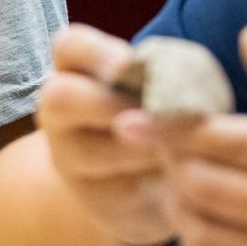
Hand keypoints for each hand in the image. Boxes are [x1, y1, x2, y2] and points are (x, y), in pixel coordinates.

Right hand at [37, 24, 173, 245]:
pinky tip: (185, 178)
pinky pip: (118, 192)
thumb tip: (187, 87)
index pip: (70, 47)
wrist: (147, 184)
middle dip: (110, 104)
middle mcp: (59, 112)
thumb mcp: (160, 90)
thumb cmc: (159, 118)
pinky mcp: (93, 198)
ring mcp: (68, 157)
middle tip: (154, 114)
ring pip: (89, 151)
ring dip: (142, 148)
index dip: (96, 53)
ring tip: (180, 147)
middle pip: (60, 97)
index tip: (128, 65)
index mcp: (77, 72)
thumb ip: (166, 80)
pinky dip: (157, 183)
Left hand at [121, 26, 246, 245]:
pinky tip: (207, 228)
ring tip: (186, 185)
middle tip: (171, 150)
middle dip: (172, 164)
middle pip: (198, 184)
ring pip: (197, 230)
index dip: (167, 127)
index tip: (130, 120)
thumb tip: (246, 38)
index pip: (219, 140)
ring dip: (179, 205)